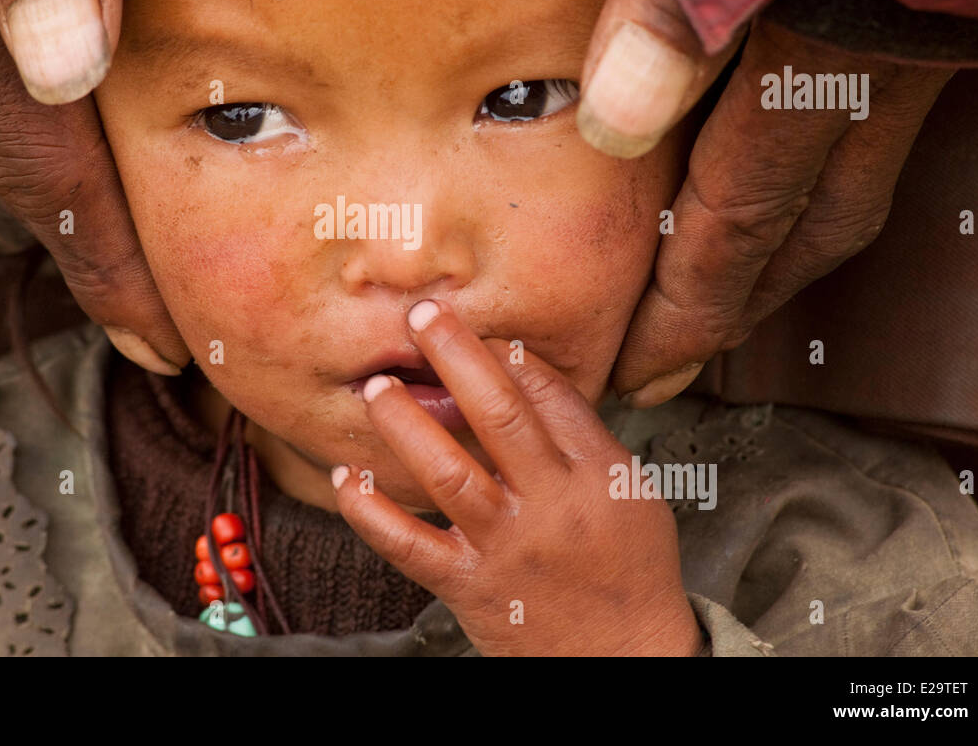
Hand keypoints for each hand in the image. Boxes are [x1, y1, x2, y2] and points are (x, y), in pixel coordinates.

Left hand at [332, 298, 702, 656]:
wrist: (626, 660)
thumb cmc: (629, 571)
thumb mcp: (629, 494)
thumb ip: (581, 438)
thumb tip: (524, 373)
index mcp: (599, 475)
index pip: (550, 395)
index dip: (507, 352)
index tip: (477, 328)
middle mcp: (552, 506)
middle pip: (499, 415)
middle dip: (456, 357)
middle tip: (421, 317)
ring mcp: (507, 547)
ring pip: (448, 473)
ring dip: (406, 425)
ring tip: (377, 387)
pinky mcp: (469, 586)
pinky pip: (409, 545)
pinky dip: (371, 512)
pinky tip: (348, 477)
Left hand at [574, 0, 955, 405]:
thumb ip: (671, 19)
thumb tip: (616, 124)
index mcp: (825, 64)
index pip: (739, 227)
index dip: (684, 311)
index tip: (639, 371)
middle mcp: (887, 76)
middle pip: (805, 234)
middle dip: (731, 309)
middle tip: (672, 364)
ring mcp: (921, 47)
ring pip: (846, 194)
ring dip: (774, 259)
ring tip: (714, 300)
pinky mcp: (931, 16)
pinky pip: (866, 143)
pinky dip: (813, 189)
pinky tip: (777, 187)